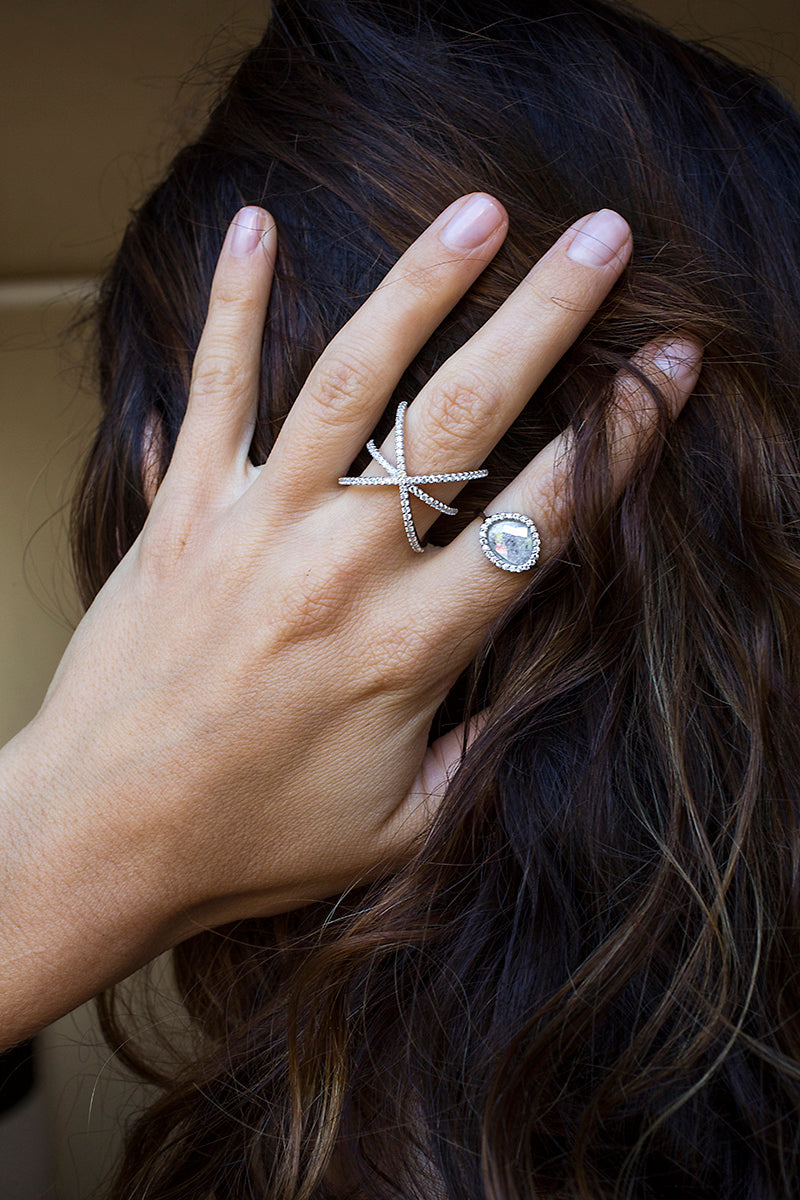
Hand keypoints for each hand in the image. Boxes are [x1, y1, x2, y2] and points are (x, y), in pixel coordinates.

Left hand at [1, 196, 699, 1039]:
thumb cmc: (253, 844)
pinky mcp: (182, 516)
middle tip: (605, 241)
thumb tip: (537, 697)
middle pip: (463, 422)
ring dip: (419, 287)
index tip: (669, 370)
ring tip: (479, 212)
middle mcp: (339, 571)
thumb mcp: (398, 830)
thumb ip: (478, 757)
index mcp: (408, 649)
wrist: (100, 838)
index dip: (620, 440)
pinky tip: (255, 226)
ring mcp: (253, 530)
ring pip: (349, 383)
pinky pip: (212, 393)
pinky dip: (231, 308)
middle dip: (546, 321)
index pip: (541, 522)